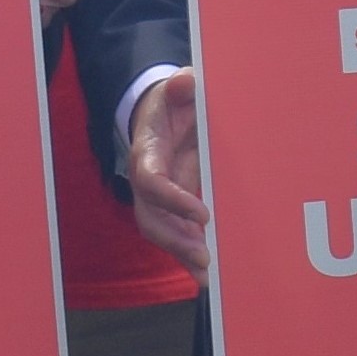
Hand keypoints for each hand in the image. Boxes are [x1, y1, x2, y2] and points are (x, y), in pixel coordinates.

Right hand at [124, 69, 208, 269]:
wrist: (162, 112)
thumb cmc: (172, 102)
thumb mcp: (176, 89)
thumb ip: (181, 86)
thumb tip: (184, 81)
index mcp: (147, 153)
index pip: (152, 183)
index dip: (173, 200)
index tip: (202, 215)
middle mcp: (147, 182)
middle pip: (151, 218)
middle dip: (175, 240)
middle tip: (203, 257)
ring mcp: (158, 198)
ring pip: (162, 232)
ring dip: (183, 253)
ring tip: (208, 274)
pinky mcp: (172, 206)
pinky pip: (177, 232)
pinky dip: (189, 253)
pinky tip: (209, 273)